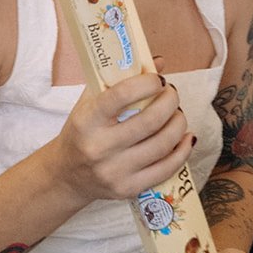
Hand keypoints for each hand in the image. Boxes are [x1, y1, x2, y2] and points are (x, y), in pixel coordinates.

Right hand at [53, 72, 192, 203]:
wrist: (67, 175)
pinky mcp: (128, 189)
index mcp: (87, 121)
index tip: (158, 79)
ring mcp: (114, 171)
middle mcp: (99, 147)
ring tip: (177, 114)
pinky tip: (185, 138)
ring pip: (162, 144)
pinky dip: (182, 151)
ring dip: (178, 124)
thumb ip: (120, 80)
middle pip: (150, 121)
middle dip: (170, 102)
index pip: (122, 95)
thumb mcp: (90, 102)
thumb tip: (158, 62)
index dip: (147, 83)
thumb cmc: (82, 132)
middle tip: (172, 94)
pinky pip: (166, 169)